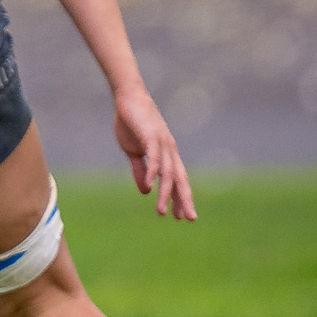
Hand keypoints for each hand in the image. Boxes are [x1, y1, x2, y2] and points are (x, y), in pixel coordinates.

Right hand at [113, 87, 195, 220]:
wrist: (127, 97)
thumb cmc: (131, 122)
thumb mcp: (133, 151)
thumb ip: (140, 170)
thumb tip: (145, 191)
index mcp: (167, 154)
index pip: (177, 179)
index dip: (180, 197)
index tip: (181, 216)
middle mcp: (169, 150)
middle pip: (180, 178)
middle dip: (184, 199)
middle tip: (188, 219)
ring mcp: (162, 143)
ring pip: (168, 173)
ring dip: (166, 193)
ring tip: (162, 211)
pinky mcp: (151, 135)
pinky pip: (155, 157)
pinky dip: (154, 172)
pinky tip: (150, 186)